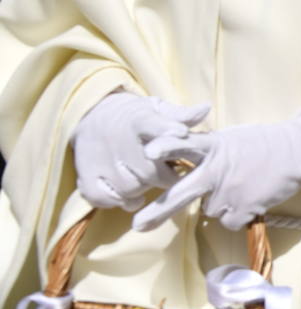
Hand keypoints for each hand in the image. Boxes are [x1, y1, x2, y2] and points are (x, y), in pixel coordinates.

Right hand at [71, 92, 210, 210]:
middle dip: (165, 176)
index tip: (180, 133)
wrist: (91, 117)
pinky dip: (120, 200)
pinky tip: (129, 192)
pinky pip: (106, 199)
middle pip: (149, 171)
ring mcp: (100, 161)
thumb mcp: (156, 109)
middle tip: (171, 173)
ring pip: (130, 188)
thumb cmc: (136, 117)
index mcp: (139, 120)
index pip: (152, 124)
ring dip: (144, 188)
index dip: (165, 130)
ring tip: (147, 177)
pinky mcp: (86, 178)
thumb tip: (206, 108)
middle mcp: (118, 141)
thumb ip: (180, 115)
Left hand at [135, 102, 300, 231]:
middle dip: (159, 210)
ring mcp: (230, 191)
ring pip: (210, 209)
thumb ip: (207, 149)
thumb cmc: (263, 142)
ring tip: (242, 185)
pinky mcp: (244, 208)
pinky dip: (238, 214)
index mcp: (214, 146)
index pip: (185, 144)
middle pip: (181, 194)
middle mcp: (218, 170)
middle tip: (138, 225)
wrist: (299, 152)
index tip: (148, 152)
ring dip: (221, 202)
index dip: (166, 147)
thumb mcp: (232, 138)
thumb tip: (184, 160)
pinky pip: (228, 221)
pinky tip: (252, 196)